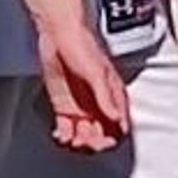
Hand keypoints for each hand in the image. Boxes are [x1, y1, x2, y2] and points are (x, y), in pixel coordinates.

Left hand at [38, 24, 131, 153]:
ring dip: (79, 142)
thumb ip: (106, 96)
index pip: (119, 125)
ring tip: (71, 139)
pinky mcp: (65, 107)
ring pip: (86, 135)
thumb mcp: (97, 72)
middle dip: (94, 142)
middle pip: (102, 134)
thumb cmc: (81, 46)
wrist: (57, 35)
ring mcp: (82, 106)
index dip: (112, 138)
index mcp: (113, 96)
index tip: (102, 141)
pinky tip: (61, 136)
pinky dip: (65, 136)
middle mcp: (99, 104)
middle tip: (85, 142)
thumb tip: (116, 118)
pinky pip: (68, 129)